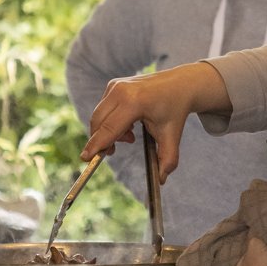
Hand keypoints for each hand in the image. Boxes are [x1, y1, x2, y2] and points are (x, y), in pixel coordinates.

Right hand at [82, 62, 229, 181]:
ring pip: (99, 116)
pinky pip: (103, 109)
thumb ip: (167, 160)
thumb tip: (161, 180)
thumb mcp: (172, 136)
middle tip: (114, 151)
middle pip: (98, 123)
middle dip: (102, 141)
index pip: (109, 128)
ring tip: (130, 136)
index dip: (96, 145)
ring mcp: (115, 85)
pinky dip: (110, 121)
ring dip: (109, 131)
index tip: (85, 158)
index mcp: (135, 102)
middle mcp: (121, 91)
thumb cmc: (175, 109)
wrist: (181, 84)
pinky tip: (129, 124)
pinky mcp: (113, 85)